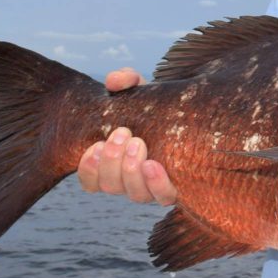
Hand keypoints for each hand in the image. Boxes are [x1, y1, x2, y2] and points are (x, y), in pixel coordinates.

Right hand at [76, 68, 177, 204]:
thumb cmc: (156, 107)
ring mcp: (153, 186)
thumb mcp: (139, 90)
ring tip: (139, 143)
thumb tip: (114, 81)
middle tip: (123, 133)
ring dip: (131, 170)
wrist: (189, 115)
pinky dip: (156, 183)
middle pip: (111, 186)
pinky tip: (155, 164)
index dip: (88, 168)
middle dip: (112, 160)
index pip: (90, 181)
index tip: (95, 145)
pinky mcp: (175, 187)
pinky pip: (163, 197)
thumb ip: (125, 80)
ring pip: (134, 195)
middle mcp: (130, 180)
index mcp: (114, 163)